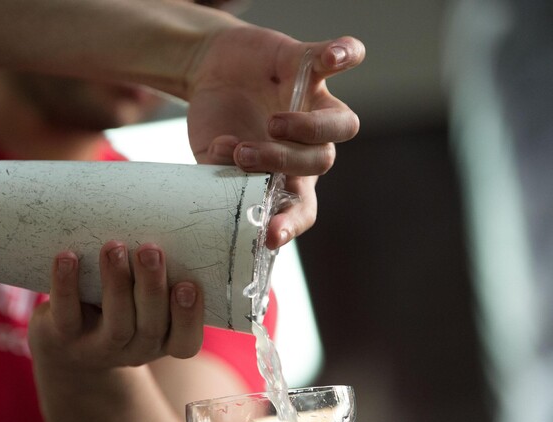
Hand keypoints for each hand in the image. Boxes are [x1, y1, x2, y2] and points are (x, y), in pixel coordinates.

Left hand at [28, 241, 203, 371]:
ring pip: (115, 323)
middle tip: (150, 250)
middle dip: (152, 287)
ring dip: (116, 282)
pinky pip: (67, 314)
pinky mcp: (64, 336)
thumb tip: (168, 207)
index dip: (189, 317)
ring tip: (115, 247)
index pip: (185, 342)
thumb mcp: (144, 301)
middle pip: (151, 326)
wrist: (67, 350)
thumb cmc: (121, 310)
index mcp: (162, 340)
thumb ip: (159, 271)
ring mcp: (99, 347)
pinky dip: (67, 284)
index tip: (188, 285)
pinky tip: (68, 256)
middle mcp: (136, 349)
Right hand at [186, 27, 364, 247]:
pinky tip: (333, 58)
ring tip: (273, 124)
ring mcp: (313, 102)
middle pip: (322, 162)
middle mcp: (308, 142)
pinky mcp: (307, 64)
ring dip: (310, 128)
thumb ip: (222, 175)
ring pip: (343, 123)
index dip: (292, 222)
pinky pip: (340, 57)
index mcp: (287, 174)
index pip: (303, 206)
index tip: (272, 234)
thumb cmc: (216, 122)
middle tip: (243, 155)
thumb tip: (234, 172)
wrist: (209, 72)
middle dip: (283, 162)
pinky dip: (344, 55)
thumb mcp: (210, 158)